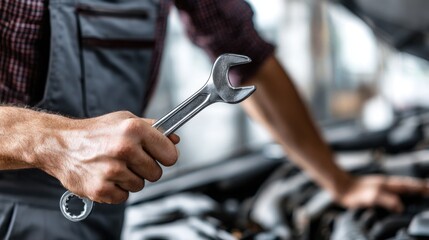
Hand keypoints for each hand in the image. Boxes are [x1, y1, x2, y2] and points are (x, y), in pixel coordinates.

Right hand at [36, 111, 179, 203]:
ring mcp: (112, 170)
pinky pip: (123, 197)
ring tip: (114, 166)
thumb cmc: (95, 132)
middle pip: (156, 173)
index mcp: (134, 129)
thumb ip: (153, 129)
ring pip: (140, 186)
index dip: (166, 156)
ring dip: (129, 179)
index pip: (170, 154)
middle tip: (130, 160)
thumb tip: (175, 139)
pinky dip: (116, 190)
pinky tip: (105, 176)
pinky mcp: (100, 188)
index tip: (160, 156)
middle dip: (146, 169)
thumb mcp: (125, 120)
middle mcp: (124, 148)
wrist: (60, 144)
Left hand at [334, 175, 428, 211]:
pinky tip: (398, 197)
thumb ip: (388, 200)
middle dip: (419, 187)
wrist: (341, 187)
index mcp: (389, 184)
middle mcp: (387, 184)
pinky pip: (392, 191)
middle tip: (428, 190)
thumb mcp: (373, 196)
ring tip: (419, 192)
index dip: (421, 187)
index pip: (409, 185)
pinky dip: (399, 193)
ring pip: (400, 187)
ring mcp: (381, 186)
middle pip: (407, 184)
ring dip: (410, 189)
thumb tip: (401, 207)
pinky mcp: (375, 191)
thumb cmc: (356, 191)